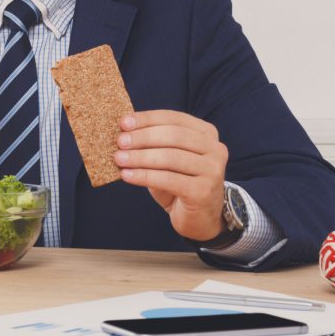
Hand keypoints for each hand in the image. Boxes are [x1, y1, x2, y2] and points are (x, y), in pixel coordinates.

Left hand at [112, 110, 227, 241]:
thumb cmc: (179, 182)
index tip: (123, 123)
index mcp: (206, 133)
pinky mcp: (203, 191)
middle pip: (173, 136)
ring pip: (170, 157)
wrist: (199, 217)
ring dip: (140, 157)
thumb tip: (123, 131)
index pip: (174, 118)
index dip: (147, 119)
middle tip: (120, 142)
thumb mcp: (168, 158)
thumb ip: (154, 143)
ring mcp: (212, 170)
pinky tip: (127, 176)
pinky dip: (144, 176)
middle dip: (143, 137)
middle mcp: (215, 149)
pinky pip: (168, 179)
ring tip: (119, 159)